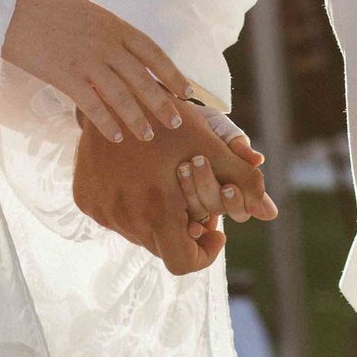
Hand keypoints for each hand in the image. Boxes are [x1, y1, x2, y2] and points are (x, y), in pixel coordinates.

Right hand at [0, 0, 188, 144]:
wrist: (11, 12)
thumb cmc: (48, 11)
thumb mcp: (88, 13)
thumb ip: (109, 33)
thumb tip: (128, 54)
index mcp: (114, 25)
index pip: (153, 52)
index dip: (172, 73)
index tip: (186, 90)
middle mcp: (106, 43)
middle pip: (142, 78)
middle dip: (161, 102)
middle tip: (175, 122)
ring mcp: (86, 61)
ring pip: (121, 96)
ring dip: (138, 118)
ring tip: (148, 136)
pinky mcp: (65, 77)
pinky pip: (93, 105)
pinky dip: (107, 123)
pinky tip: (116, 136)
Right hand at [74, 110, 275, 274]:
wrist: (109, 92)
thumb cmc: (165, 116)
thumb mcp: (208, 143)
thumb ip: (242, 179)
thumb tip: (269, 211)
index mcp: (156, 211)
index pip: (183, 264)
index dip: (204, 253)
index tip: (214, 229)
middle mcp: (124, 219)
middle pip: (162, 245)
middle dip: (183, 226)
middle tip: (192, 194)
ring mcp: (102, 210)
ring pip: (139, 231)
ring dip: (156, 215)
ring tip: (166, 180)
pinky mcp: (86, 200)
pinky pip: (116, 215)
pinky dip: (132, 204)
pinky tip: (138, 174)